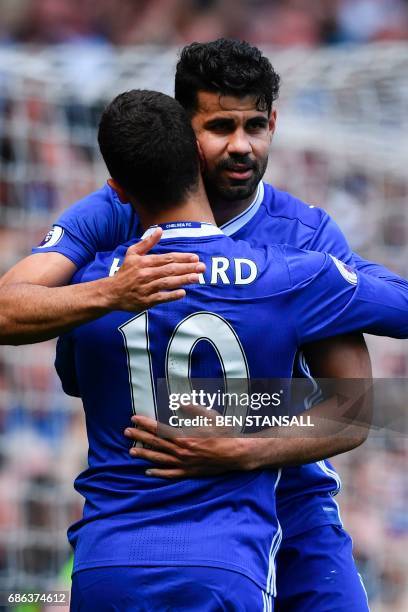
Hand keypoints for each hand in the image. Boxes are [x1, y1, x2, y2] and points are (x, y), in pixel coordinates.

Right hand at [106, 228, 204, 310]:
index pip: (167, 258)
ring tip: (197, 278)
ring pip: (167, 283)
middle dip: (187, 268)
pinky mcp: (146, 301)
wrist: (112, 292)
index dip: (182, 258)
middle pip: (170, 270)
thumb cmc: (125, 272)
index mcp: (144, 262)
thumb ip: (147, 242)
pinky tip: (183, 293)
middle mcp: (146, 274)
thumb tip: (159, 230)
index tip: (195, 257)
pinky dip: (172, 295)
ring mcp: (146, 288)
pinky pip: (161, 297)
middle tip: (202, 267)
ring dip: (183, 280)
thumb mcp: (132, 254)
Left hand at [124, 406, 257, 477]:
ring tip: (132, 451)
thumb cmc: (224, 433)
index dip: (145, 423)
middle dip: (139, 437)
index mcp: (184, 436)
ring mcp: (184, 464)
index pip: (158, 429)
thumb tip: (179, 403)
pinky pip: (170, 474)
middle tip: (126, 432)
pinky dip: (158, 473)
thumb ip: (193, 410)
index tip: (134, 418)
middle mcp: (181, 451)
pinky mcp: (189, 473)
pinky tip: (148, 471)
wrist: (236, 454)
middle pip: (155, 444)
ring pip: (159, 459)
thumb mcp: (210, 416)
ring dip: (144, 455)